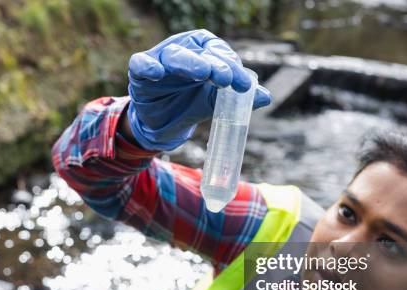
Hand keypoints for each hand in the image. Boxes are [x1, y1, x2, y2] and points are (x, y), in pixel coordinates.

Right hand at [126, 29, 270, 150]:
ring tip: (201, 73)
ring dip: (188, 62)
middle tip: (225, 78)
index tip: (244, 86)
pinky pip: (141, 64)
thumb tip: (266, 97)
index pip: (220, 54)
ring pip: (174, 55)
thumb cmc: (192, 102)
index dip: (233, 68)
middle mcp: (184, 49)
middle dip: (214, 64)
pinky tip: (156, 72)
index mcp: (205, 51)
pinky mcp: (140, 73)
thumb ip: (240, 98)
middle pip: (200, 52)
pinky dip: (147, 66)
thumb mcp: (217, 102)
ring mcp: (161, 59)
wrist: (164, 122)